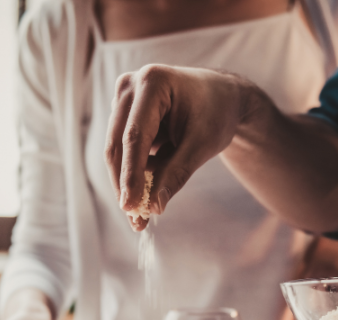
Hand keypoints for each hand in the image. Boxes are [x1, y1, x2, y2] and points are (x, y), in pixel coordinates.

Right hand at [105, 65, 251, 229]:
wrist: (221, 97)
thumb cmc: (216, 113)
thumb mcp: (202, 145)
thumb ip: (177, 173)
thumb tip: (154, 207)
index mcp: (152, 82)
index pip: (135, 137)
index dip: (130, 175)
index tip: (130, 206)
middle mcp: (130, 86)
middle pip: (117, 144)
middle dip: (124, 184)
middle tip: (135, 220)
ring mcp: (123, 98)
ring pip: (116, 150)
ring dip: (127, 183)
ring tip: (142, 216)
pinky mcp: (123, 114)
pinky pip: (122, 150)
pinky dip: (133, 174)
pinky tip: (146, 195)